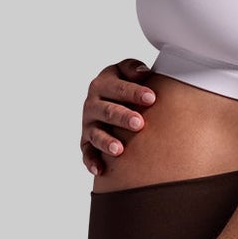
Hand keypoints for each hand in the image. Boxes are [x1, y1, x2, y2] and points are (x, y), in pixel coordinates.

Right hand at [82, 59, 158, 174]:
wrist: (109, 101)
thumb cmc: (124, 87)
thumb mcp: (125, 72)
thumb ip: (132, 68)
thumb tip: (143, 73)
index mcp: (102, 84)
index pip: (117, 86)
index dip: (134, 92)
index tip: (151, 98)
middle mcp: (92, 104)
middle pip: (107, 111)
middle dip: (123, 117)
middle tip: (139, 123)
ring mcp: (88, 125)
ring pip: (96, 134)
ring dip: (107, 142)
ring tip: (119, 150)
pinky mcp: (86, 142)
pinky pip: (87, 154)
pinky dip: (92, 162)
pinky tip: (100, 170)